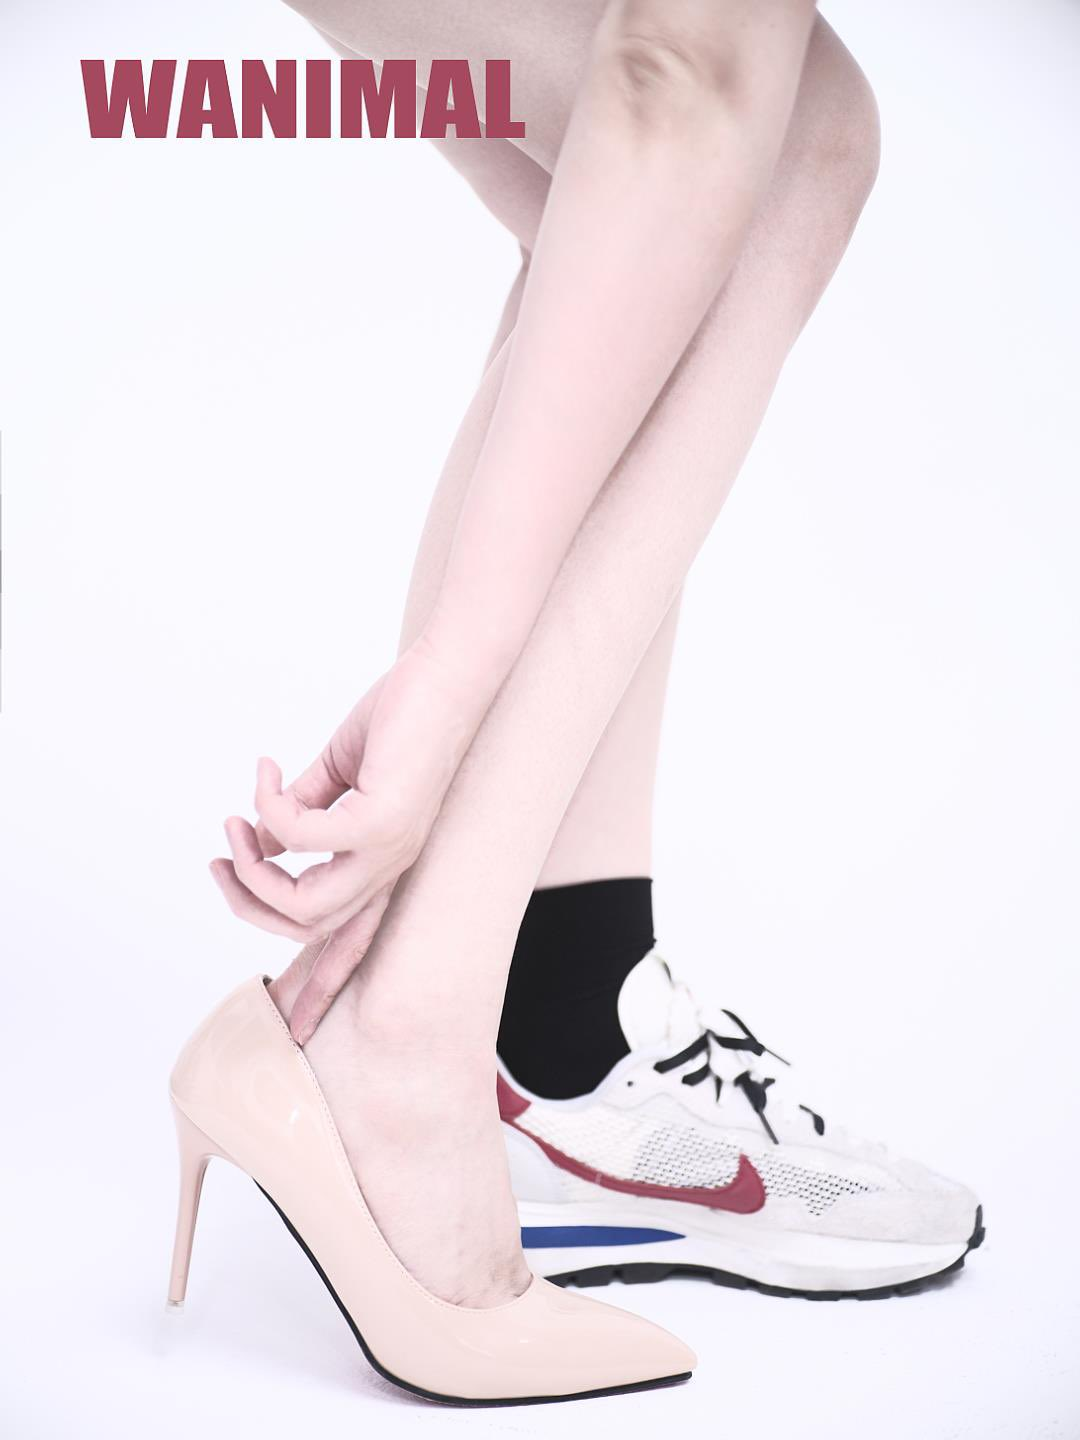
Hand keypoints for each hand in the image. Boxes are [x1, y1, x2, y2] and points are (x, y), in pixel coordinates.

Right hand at [210, 639, 477, 1040]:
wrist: (448, 673)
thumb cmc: (401, 716)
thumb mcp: (341, 772)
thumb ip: (303, 810)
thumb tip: (264, 839)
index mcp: (386, 862)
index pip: (353, 943)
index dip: (320, 985)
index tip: (291, 1025)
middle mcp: (392, 867)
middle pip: (307, 926)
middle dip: (249, 901)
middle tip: (220, 855)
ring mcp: (390, 848)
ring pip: (304, 902)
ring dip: (254, 866)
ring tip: (234, 821)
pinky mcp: (383, 819)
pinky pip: (301, 837)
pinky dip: (268, 807)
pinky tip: (265, 771)